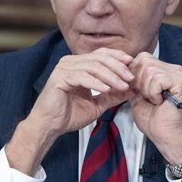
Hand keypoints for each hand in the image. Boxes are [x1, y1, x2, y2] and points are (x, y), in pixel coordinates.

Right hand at [6, 48, 134, 174]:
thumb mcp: (97, 105)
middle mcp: (70, 62)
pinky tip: (106, 89)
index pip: (101, 54)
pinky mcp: (59, 78)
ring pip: (92, 66)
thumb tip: (131, 90)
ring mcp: (64, 68)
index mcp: (78, 65)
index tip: (132, 64)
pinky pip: (82, 76)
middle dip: (117, 67)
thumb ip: (112, 96)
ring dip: (110, 76)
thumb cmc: (69, 115)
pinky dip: (96, 82)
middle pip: (99, 58)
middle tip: (130, 78)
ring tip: (122, 86)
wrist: (50, 126)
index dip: (117, 57)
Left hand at [128, 53, 181, 163]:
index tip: (139, 92)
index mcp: (165, 70)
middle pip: (144, 61)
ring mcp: (179, 74)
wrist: (164, 136)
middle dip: (139, 82)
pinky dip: (152, 93)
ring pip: (149, 70)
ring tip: (155, 101)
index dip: (133, 75)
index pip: (142, 58)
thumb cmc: (152, 119)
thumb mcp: (136, 94)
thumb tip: (122, 65)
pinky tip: (160, 102)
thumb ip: (132, 79)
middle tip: (148, 98)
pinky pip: (156, 79)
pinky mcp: (180, 82)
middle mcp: (174, 69)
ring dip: (146, 89)